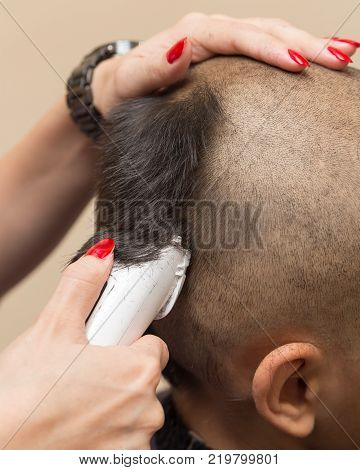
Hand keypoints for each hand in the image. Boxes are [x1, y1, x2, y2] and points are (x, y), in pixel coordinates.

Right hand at [0, 239, 167, 448]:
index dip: (129, 343)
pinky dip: (107, 435)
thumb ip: (82, 285)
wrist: (0, 453)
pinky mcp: (120, 466)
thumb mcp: (51, 328)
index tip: (109, 348)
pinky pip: (125, 442)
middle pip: (145, 378)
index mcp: (138, 370)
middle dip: (119, 373)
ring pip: (135, 411)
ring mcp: (135, 444)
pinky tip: (78, 429)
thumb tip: (102, 256)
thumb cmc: (22, 398)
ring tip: (76, 404)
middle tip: (82, 376)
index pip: (154, 345)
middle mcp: (146, 410)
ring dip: (113, 406)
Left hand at [93, 13, 358, 112]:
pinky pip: (265, 53)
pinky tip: (316, 66)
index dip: (267, 47)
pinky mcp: (229, 63)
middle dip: (303, 42)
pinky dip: (293, 55)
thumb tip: (180, 49)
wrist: (120, 94)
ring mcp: (223, 47)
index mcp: (192, 36)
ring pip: (272, 36)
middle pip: (264, 30)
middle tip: (341, 57)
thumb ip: (149, 69)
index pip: (236, 36)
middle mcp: (211, 34)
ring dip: (308, 45)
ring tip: (344, 56)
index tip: (295, 62)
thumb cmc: (123, 92)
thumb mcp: (128, 83)